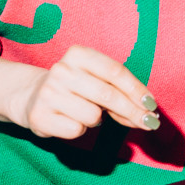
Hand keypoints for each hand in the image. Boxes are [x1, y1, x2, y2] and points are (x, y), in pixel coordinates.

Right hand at [8, 44, 156, 139]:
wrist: (31, 97)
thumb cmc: (76, 88)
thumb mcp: (96, 80)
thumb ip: (120, 92)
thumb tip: (148, 113)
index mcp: (78, 54)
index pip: (116, 72)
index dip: (137, 90)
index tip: (152, 105)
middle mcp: (62, 70)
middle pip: (109, 95)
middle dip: (132, 112)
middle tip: (148, 123)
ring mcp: (48, 93)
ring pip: (93, 116)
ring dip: (97, 120)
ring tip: (84, 111)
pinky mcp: (39, 116)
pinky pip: (77, 130)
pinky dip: (80, 129)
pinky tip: (69, 120)